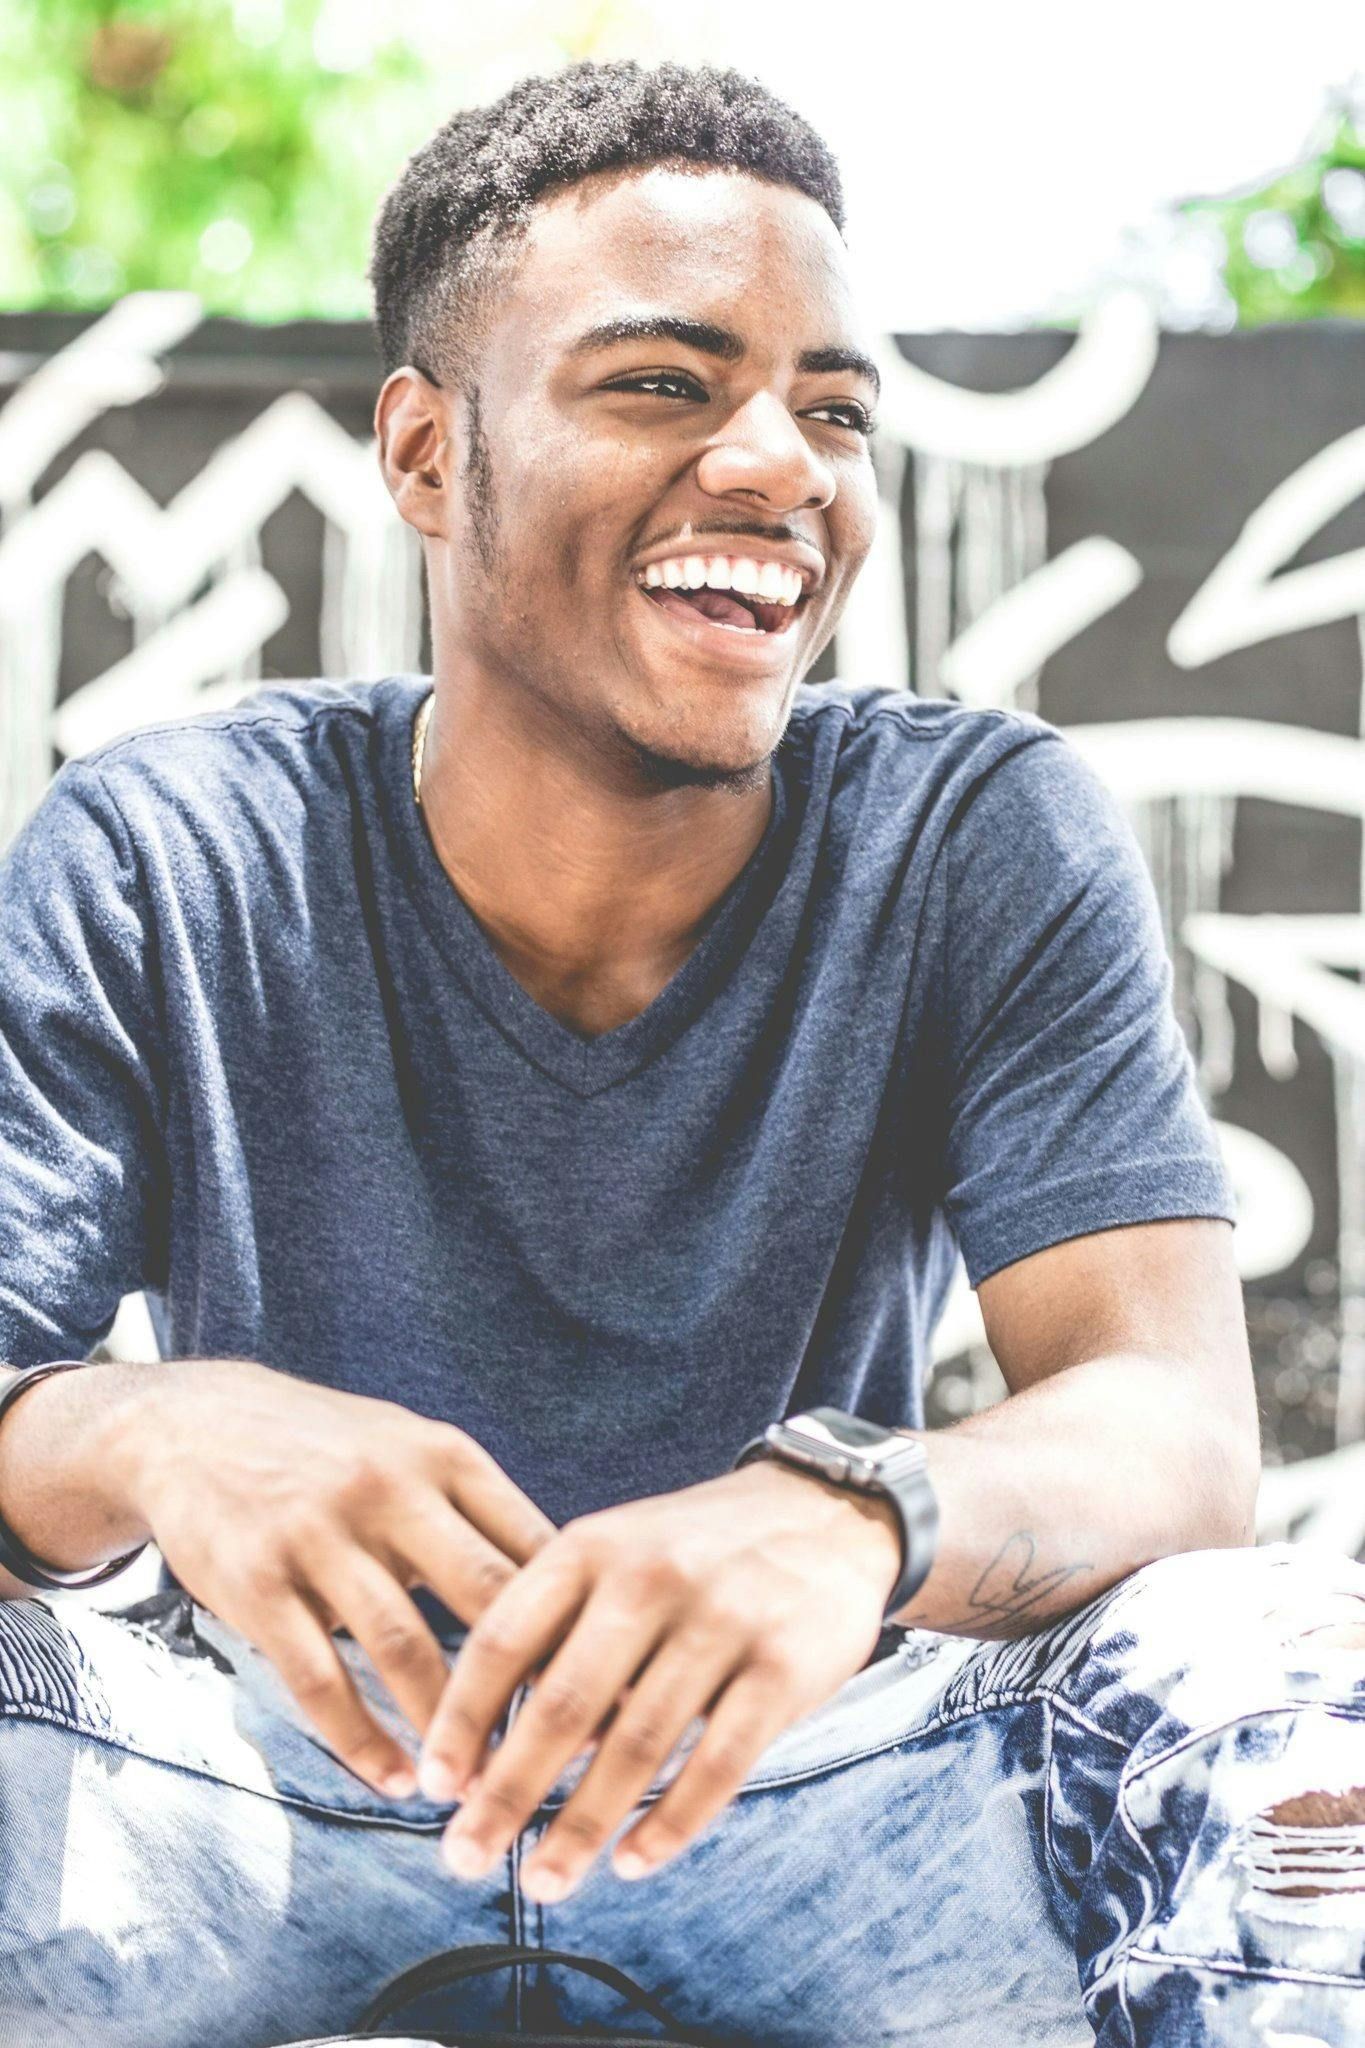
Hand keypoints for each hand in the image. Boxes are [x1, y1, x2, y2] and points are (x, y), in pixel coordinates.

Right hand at [119, 1359, 553, 1798]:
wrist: (198, 1423)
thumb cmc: (330, 1449)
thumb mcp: (412, 1449)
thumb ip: (478, 1512)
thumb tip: (571, 1595)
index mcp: (444, 1456)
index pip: (534, 1548)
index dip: (581, 1624)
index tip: (612, 1692)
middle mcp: (389, 1488)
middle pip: (486, 1601)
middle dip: (529, 1688)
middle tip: (561, 1758)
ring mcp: (320, 1534)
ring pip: (405, 1649)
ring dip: (447, 1730)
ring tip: (475, 1788)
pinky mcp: (257, 1582)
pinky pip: (319, 1679)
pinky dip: (361, 1741)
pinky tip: (394, 1780)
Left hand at [419, 1459, 901, 1899]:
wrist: (824, 1513)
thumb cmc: (696, 1552)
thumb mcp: (616, 1553)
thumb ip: (558, 1631)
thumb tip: (493, 1751)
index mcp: (592, 1545)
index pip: (505, 1638)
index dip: (462, 1718)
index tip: (434, 1785)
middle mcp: (650, 1577)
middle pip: (562, 1705)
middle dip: (507, 1793)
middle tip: (463, 1858)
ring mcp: (722, 1620)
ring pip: (637, 1746)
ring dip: (582, 1826)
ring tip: (542, 1882)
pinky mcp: (784, 1665)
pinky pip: (718, 1763)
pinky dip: (671, 1823)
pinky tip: (633, 1862)